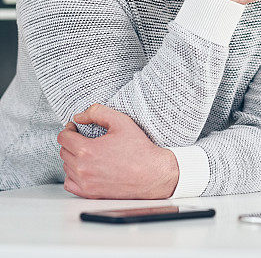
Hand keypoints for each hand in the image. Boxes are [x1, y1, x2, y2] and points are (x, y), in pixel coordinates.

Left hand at [56, 104, 178, 198]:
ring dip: (72, 158)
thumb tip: (79, 116)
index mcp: (87, 150)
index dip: (69, 129)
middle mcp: (82, 168)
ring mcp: (85, 183)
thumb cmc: (139, 149)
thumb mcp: (121, 122)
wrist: (152, 174)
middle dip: (71, 142)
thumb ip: (98, 113)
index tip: (75, 128)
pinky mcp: (89, 193)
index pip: (63, 138)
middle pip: (63, 152)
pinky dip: (73, 175)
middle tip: (83, 138)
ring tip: (87, 153)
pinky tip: (85, 168)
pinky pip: (69, 183)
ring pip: (66, 167)